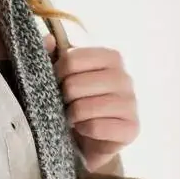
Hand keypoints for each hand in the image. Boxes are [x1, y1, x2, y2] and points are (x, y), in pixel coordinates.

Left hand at [52, 44, 138, 169]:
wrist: (91, 138)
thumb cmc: (77, 100)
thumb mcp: (63, 74)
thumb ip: (53, 54)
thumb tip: (48, 40)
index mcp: (110, 57)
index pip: (71, 59)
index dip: (56, 73)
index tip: (56, 82)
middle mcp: (125, 77)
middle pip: (74, 85)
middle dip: (63, 98)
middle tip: (65, 104)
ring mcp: (131, 103)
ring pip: (84, 108)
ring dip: (72, 116)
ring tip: (74, 117)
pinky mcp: (132, 128)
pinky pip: (96, 128)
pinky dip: (85, 130)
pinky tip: (86, 129)